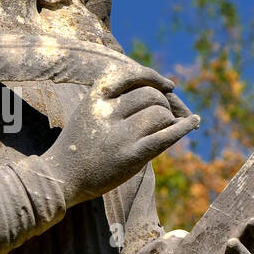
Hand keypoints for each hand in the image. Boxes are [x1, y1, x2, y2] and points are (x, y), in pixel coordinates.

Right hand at [42, 59, 199, 205]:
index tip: (168, 86)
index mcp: (95, 97)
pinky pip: (165, 137)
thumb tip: (163, 92)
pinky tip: (194, 121)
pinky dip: (184, 127)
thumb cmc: (79, 145)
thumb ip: (115, 100)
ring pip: (160, 114)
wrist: (60, 178)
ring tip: (168, 127)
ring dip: (170, 118)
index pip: (132, 75)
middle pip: (151, 95)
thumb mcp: (89, 112)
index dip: (153, 77)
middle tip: (170, 115)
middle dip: (166, 103)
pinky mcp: (130, 157)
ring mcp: (118, 136)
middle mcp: (106, 113)